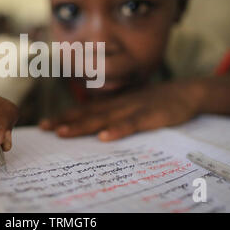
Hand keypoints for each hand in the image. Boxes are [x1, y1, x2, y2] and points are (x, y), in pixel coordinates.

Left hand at [39, 81, 202, 140]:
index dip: (64, 116)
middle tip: (44, 128)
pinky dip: (118, 130)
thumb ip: (112, 113)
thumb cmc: (154, 101)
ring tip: (63, 133)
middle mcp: (117, 105)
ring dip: (82, 125)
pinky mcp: (149, 116)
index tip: (44, 124)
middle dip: (65, 121)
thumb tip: (94, 125)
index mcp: (113, 104)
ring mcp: (132, 109)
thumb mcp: (130, 105)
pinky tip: (105, 137)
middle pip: (87, 114)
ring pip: (104, 118)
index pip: (84, 110)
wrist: (185, 92)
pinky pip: (132, 124)